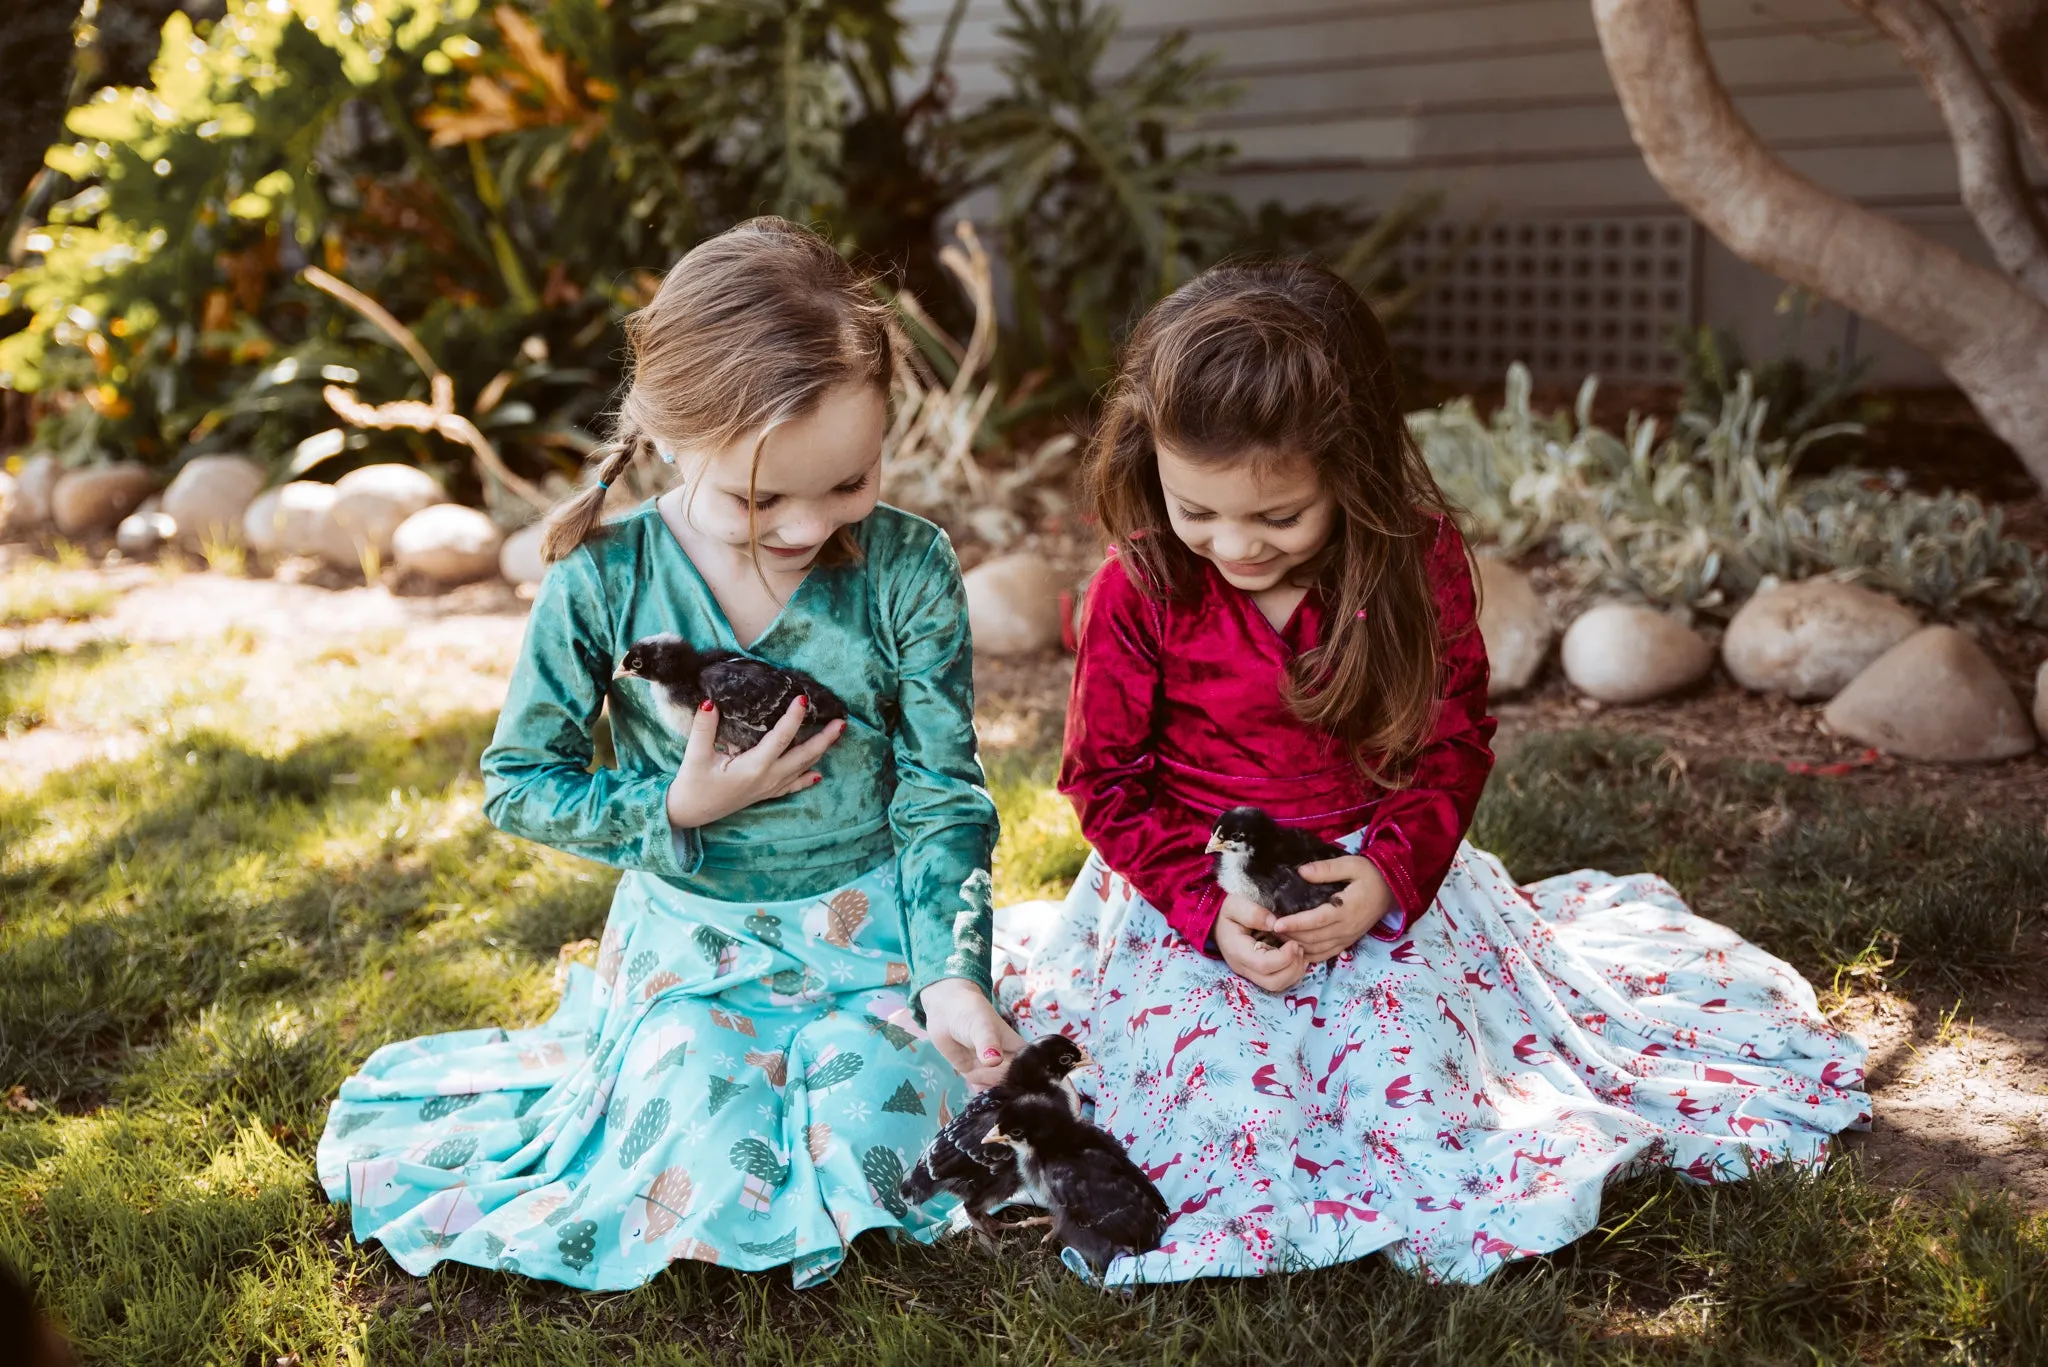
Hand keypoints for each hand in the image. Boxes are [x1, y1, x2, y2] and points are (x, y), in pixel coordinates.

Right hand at [664, 696, 842, 829]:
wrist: (689, 813)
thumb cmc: (692, 784)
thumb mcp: (695, 755)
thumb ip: (704, 728)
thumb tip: (710, 702)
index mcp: (754, 767)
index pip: (781, 738)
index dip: (793, 718)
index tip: (802, 698)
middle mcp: (767, 778)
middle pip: (803, 755)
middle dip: (824, 739)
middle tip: (841, 722)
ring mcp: (768, 788)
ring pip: (801, 768)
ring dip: (820, 752)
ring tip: (835, 736)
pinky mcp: (764, 794)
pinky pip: (792, 785)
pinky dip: (806, 778)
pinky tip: (818, 776)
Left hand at [920, 978, 1025, 1089]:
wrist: (946, 1012)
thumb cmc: (972, 1013)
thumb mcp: (983, 1025)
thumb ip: (988, 1043)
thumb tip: (993, 1061)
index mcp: (1020, 1050)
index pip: (1028, 1071)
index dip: (1019, 1077)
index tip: (1002, 1070)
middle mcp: (1010, 1063)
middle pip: (1011, 1084)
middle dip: (995, 1078)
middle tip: (982, 1063)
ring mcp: (992, 1072)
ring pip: (996, 1090)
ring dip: (984, 1084)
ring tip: (973, 1065)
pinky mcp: (976, 1076)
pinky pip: (982, 1091)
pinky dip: (977, 1090)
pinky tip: (970, 1075)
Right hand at [1216, 891, 1307, 992]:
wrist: (1214, 921)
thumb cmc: (1226, 912)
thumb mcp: (1235, 905)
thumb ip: (1253, 913)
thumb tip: (1274, 923)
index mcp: (1238, 952)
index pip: (1265, 965)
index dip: (1285, 957)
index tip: (1294, 942)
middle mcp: (1243, 968)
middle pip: (1273, 982)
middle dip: (1293, 968)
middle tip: (1298, 948)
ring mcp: (1249, 973)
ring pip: (1277, 986)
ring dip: (1294, 972)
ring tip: (1298, 951)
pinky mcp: (1256, 973)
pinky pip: (1278, 982)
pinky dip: (1291, 973)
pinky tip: (1294, 957)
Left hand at [1276, 855, 1394, 962]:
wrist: (1392, 890)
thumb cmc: (1370, 875)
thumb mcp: (1351, 865)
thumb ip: (1326, 869)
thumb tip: (1301, 872)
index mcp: (1346, 909)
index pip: (1316, 920)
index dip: (1295, 924)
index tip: (1276, 923)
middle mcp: (1346, 928)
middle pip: (1313, 938)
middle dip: (1290, 936)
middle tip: (1268, 931)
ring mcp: (1347, 938)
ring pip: (1317, 949)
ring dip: (1296, 947)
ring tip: (1276, 940)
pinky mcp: (1348, 942)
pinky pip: (1325, 954)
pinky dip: (1309, 955)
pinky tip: (1294, 950)